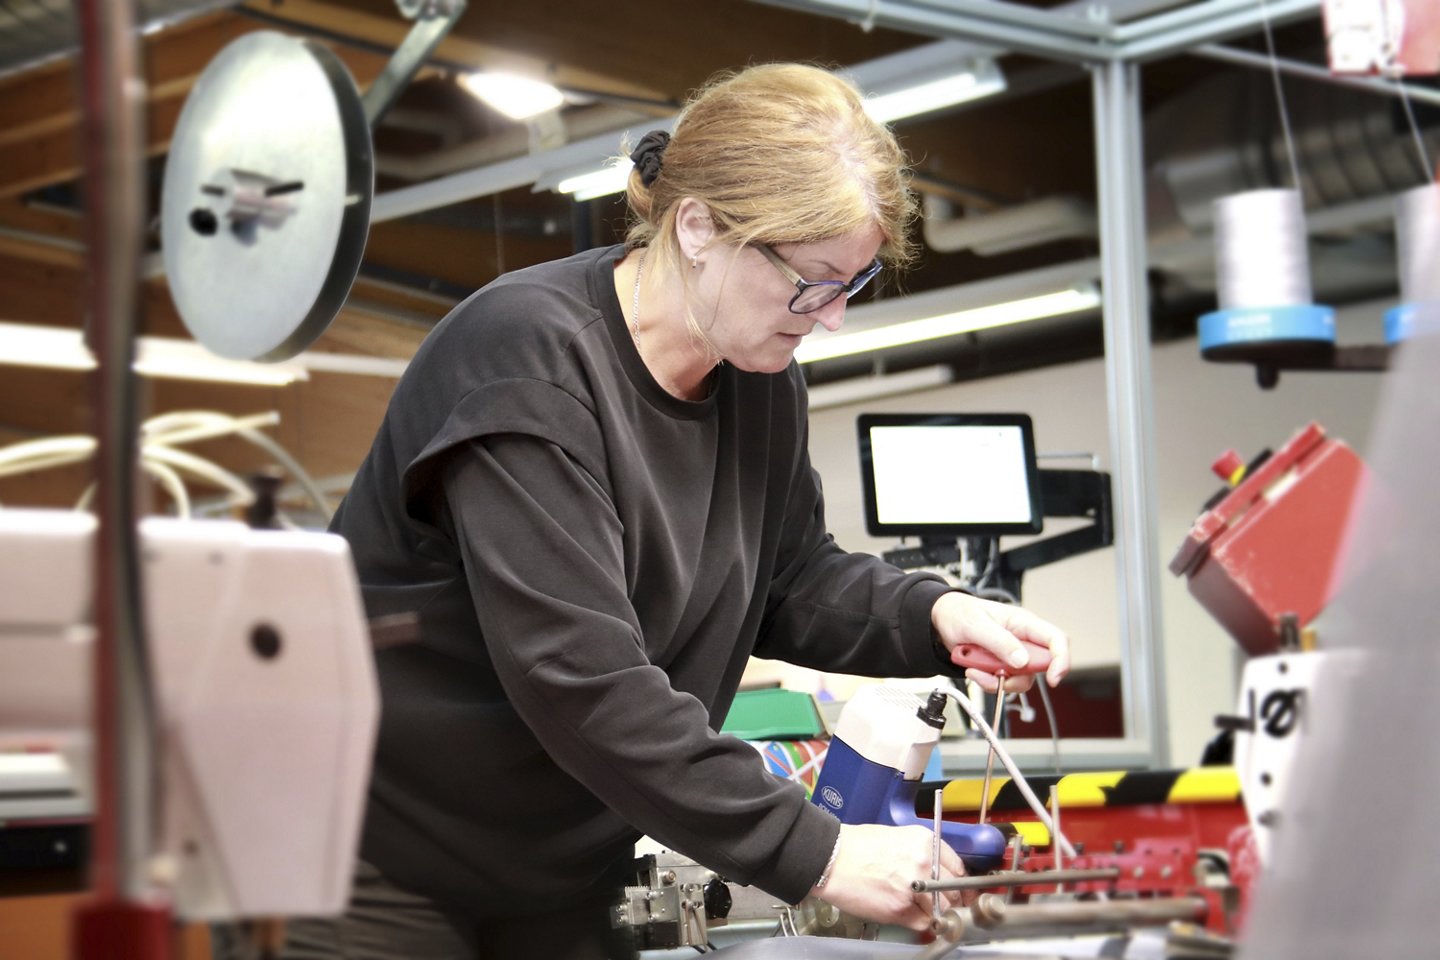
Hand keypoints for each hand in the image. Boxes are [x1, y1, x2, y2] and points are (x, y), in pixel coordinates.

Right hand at [809, 823, 966, 930]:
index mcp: (925, 841)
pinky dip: (919, 923)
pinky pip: (923, 923)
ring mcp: (914, 887)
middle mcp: (925, 862)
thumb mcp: (898, 837)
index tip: (959, 889)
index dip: (960, 881)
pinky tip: (907, 913)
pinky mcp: (900, 909)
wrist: (831, 858)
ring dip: (935, 912)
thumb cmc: (857, 846)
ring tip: (919, 908)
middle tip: (943, 903)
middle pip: (955, 890)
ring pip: (942, 908)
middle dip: (950, 899)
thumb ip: (922, 853)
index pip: (959, 867)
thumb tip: (938, 871)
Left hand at [931, 591, 1069, 693]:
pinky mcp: (1001, 666)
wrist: (940, 623)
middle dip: (1017, 676)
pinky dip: (988, 682)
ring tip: (975, 668)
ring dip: (997, 680)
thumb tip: (1022, 660)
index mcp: (1023, 623)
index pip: (1056, 640)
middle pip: (1039, 666)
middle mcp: (1023, 640)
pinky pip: (1003, 682)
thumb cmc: (959, 613)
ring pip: (1020, 679)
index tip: (1053, 678)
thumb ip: (999, 641)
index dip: (1061, 660)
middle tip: (994, 673)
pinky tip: (973, 670)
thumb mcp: (976, 624)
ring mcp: (1012, 655)